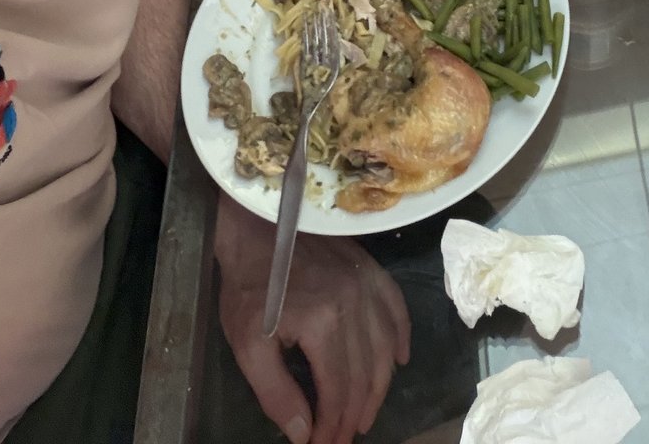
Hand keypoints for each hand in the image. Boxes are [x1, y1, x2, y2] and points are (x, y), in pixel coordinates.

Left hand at [214, 198, 409, 443]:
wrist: (257, 225)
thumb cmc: (247, 286)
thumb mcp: (247, 346)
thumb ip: (276, 393)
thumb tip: (302, 433)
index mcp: (325, 324)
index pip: (339, 392)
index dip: (333, 427)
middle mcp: (356, 304)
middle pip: (366, 375)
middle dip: (355, 416)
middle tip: (343, 439)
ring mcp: (368, 285)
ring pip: (386, 348)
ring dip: (380, 388)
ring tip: (366, 415)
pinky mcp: (372, 270)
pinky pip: (398, 309)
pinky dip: (401, 338)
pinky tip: (399, 361)